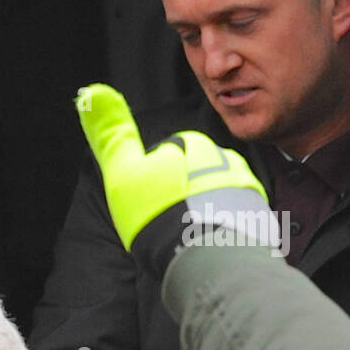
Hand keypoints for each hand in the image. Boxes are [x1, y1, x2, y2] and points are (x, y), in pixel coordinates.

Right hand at [76, 84, 276, 275]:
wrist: (205, 257)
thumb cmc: (160, 214)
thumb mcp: (122, 173)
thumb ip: (109, 134)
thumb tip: (91, 92)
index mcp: (191, 144)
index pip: (169, 158)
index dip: (154, 184)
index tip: (150, 204)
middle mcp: (224, 159)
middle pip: (195, 177)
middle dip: (184, 197)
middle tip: (170, 223)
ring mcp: (245, 188)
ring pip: (218, 199)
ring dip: (205, 216)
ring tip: (189, 239)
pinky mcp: (259, 216)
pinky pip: (237, 222)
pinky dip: (224, 233)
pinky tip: (209, 247)